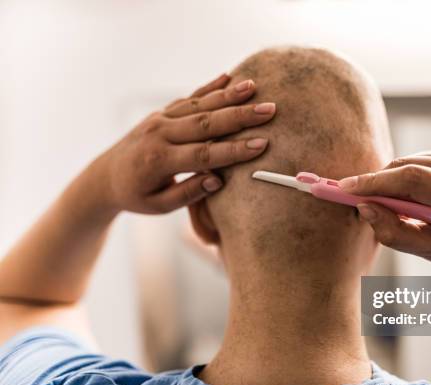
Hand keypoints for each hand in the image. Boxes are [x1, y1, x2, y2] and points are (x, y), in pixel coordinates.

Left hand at [94, 73, 275, 214]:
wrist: (106, 175)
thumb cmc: (136, 196)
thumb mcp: (159, 206)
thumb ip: (188, 193)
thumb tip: (218, 181)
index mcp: (159, 161)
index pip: (203, 155)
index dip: (234, 150)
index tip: (262, 144)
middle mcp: (159, 134)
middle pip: (205, 123)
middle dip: (240, 116)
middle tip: (269, 110)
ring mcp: (160, 119)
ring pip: (199, 105)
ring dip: (229, 96)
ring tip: (255, 88)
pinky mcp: (162, 112)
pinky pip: (189, 97)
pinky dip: (210, 87)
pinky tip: (229, 77)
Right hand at [339, 149, 430, 271]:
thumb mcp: (430, 251)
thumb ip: (394, 232)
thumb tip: (364, 208)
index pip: (413, 179)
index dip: (375, 182)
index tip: (346, 188)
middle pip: (408, 166)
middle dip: (377, 181)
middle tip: (357, 199)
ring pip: (411, 160)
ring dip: (391, 180)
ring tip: (394, 207)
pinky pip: (419, 159)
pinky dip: (405, 176)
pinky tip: (412, 197)